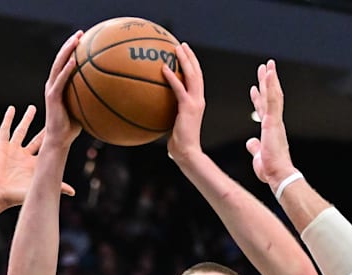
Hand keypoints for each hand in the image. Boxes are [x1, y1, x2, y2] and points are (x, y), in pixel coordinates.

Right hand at [0, 105, 75, 209]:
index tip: (63, 129)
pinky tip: (12, 109)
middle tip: (53, 116)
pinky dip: (8, 119)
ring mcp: (12, 150)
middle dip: (44, 128)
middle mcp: (24, 156)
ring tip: (33, 108)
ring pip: (21, 130)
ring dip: (27, 119)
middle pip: (37, 138)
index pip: (47, 149)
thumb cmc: (15, 195)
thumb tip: (73, 192)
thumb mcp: (37, 187)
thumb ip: (55, 185)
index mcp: (34, 164)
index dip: (54, 140)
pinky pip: (5, 130)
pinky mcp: (1, 146)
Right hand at [43, 30, 83, 147]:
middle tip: (81, 33)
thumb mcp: (86, 108)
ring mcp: (51, 89)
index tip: (84, 39)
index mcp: (60, 85)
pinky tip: (74, 60)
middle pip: (61, 58)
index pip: (65, 62)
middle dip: (70, 44)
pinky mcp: (52, 96)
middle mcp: (53, 83)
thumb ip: (94, 98)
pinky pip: (60, 80)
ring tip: (76, 39)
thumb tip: (114, 94)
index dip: (73, 49)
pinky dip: (66, 69)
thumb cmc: (73, 126)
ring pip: (58, 65)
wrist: (60, 139)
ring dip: (67, 51)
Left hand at [163, 42, 204, 163]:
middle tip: (182, 45)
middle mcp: (199, 99)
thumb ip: (167, 113)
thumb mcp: (172, 124)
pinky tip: (164, 68)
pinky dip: (172, 77)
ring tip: (177, 49)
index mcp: (197, 102)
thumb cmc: (178, 143)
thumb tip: (152, 109)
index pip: (196, 79)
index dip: (192, 65)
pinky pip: (179, 89)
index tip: (185, 54)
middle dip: (190, 57)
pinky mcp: (188, 108)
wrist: (187, 152)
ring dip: (185, 60)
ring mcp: (195, 103)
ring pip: (192, 76)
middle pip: (197, 73)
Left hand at [245, 60, 297, 189]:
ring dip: (270, 79)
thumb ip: (255, 147)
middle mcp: (274, 123)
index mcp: (270, 130)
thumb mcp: (258, 156)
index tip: (254, 88)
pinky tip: (270, 74)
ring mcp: (275, 121)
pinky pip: (273, 100)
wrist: (278, 175)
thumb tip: (250, 143)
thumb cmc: (271, 170)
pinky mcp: (274, 121)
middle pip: (269, 98)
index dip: (258, 98)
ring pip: (273, 95)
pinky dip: (271, 86)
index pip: (263, 110)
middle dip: (266, 83)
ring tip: (268, 64)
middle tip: (264, 68)